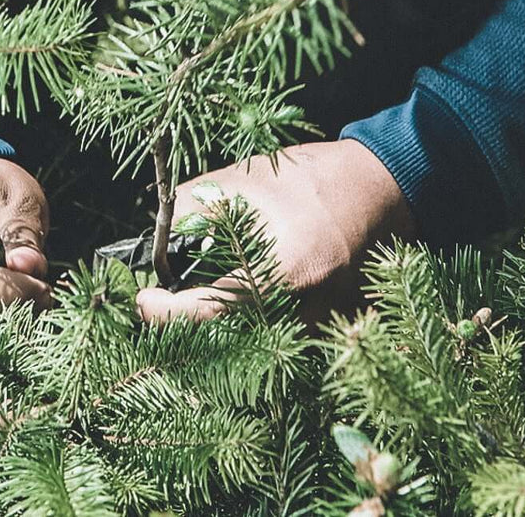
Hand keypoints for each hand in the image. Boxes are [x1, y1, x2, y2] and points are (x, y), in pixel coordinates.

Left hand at [136, 140, 414, 324]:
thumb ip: (193, 208)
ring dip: (214, 329)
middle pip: (228, 341)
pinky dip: (245, 328)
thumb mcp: (244, 181)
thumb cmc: (313, 178)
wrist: (382, 187)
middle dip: (185, 325)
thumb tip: (156, 243)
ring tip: (190, 298)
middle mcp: (310, 310)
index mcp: (289, 271)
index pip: (212, 313)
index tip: (143, 298)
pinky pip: (277, 341)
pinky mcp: (330, 329)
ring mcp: (324, 325)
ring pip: (251, 347)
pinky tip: (229, 302)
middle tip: (158, 302)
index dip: (167, 313)